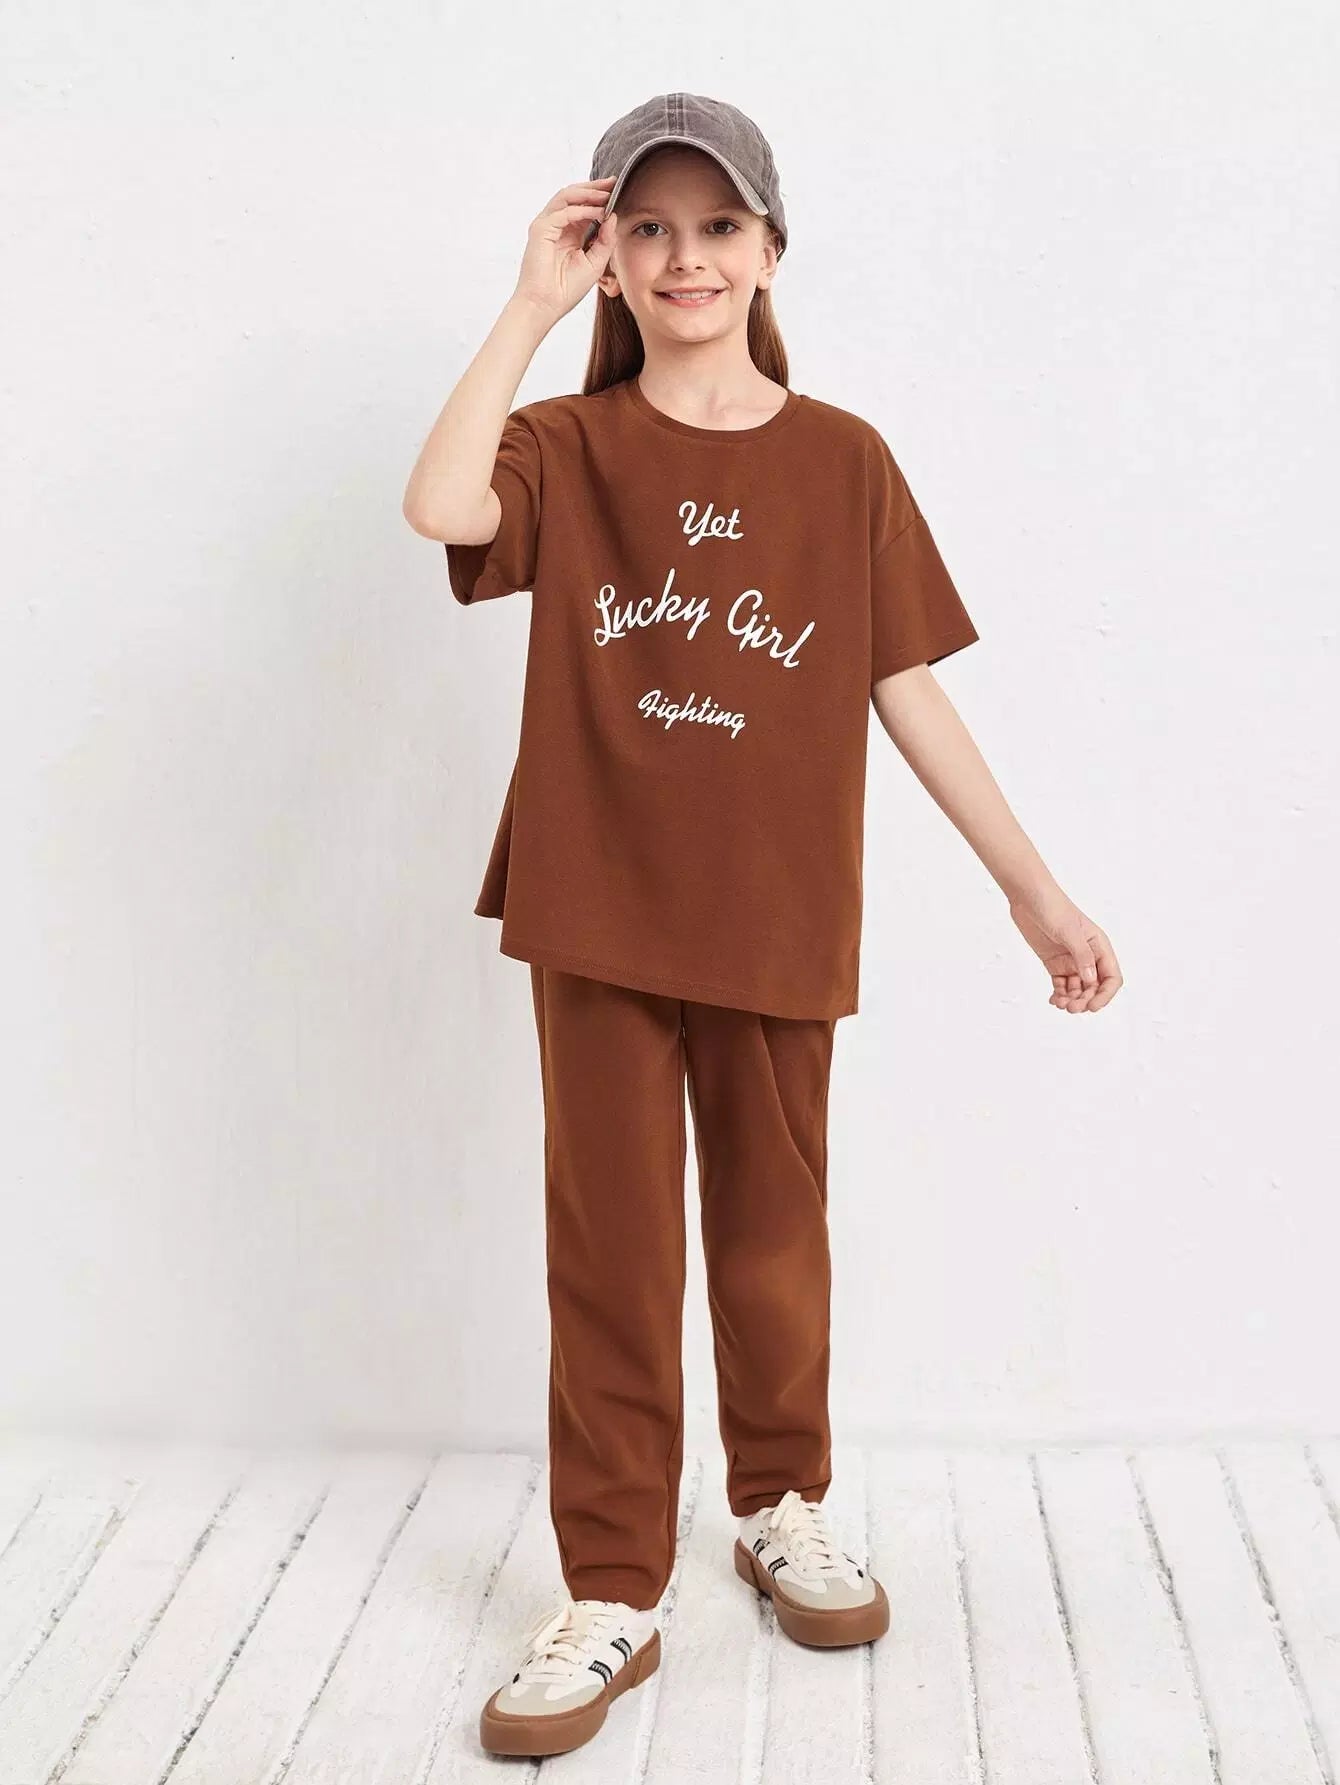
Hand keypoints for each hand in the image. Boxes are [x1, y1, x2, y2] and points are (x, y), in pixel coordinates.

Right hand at [511, 176, 618, 324]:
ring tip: (607, 192)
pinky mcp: (540, 230)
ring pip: (567, 197)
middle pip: (575, 196)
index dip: (600, 198)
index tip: (618, 191)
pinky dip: (582, 210)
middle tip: (614, 182)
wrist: (546, 306)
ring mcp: (547, 226)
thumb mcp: (596, 263)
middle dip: (595, 188)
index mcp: (570, 233)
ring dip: (588, 193)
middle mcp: (557, 226)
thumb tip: (613, 217)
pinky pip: (564, 212)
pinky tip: (598, 213)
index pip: (585, 207)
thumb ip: (605, 240)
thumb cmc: (566, 290)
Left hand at [1008, 889, 1122, 1012]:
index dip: (1105, 994)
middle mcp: (1088, 956)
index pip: (1111, 977)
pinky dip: (1059, 995)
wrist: (1027, 897)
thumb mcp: (1069, 931)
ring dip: (1072, 1000)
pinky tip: (1054, 1000)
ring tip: (1060, 1004)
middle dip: (1085, 1000)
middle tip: (1072, 1008)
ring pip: (1077, 989)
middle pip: (1094, 987)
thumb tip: (1091, 980)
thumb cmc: (1052, 906)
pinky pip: (1061, 985)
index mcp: (1099, 946)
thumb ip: (1082, 956)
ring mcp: (1070, 960)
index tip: (1093, 1006)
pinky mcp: (1054, 963)